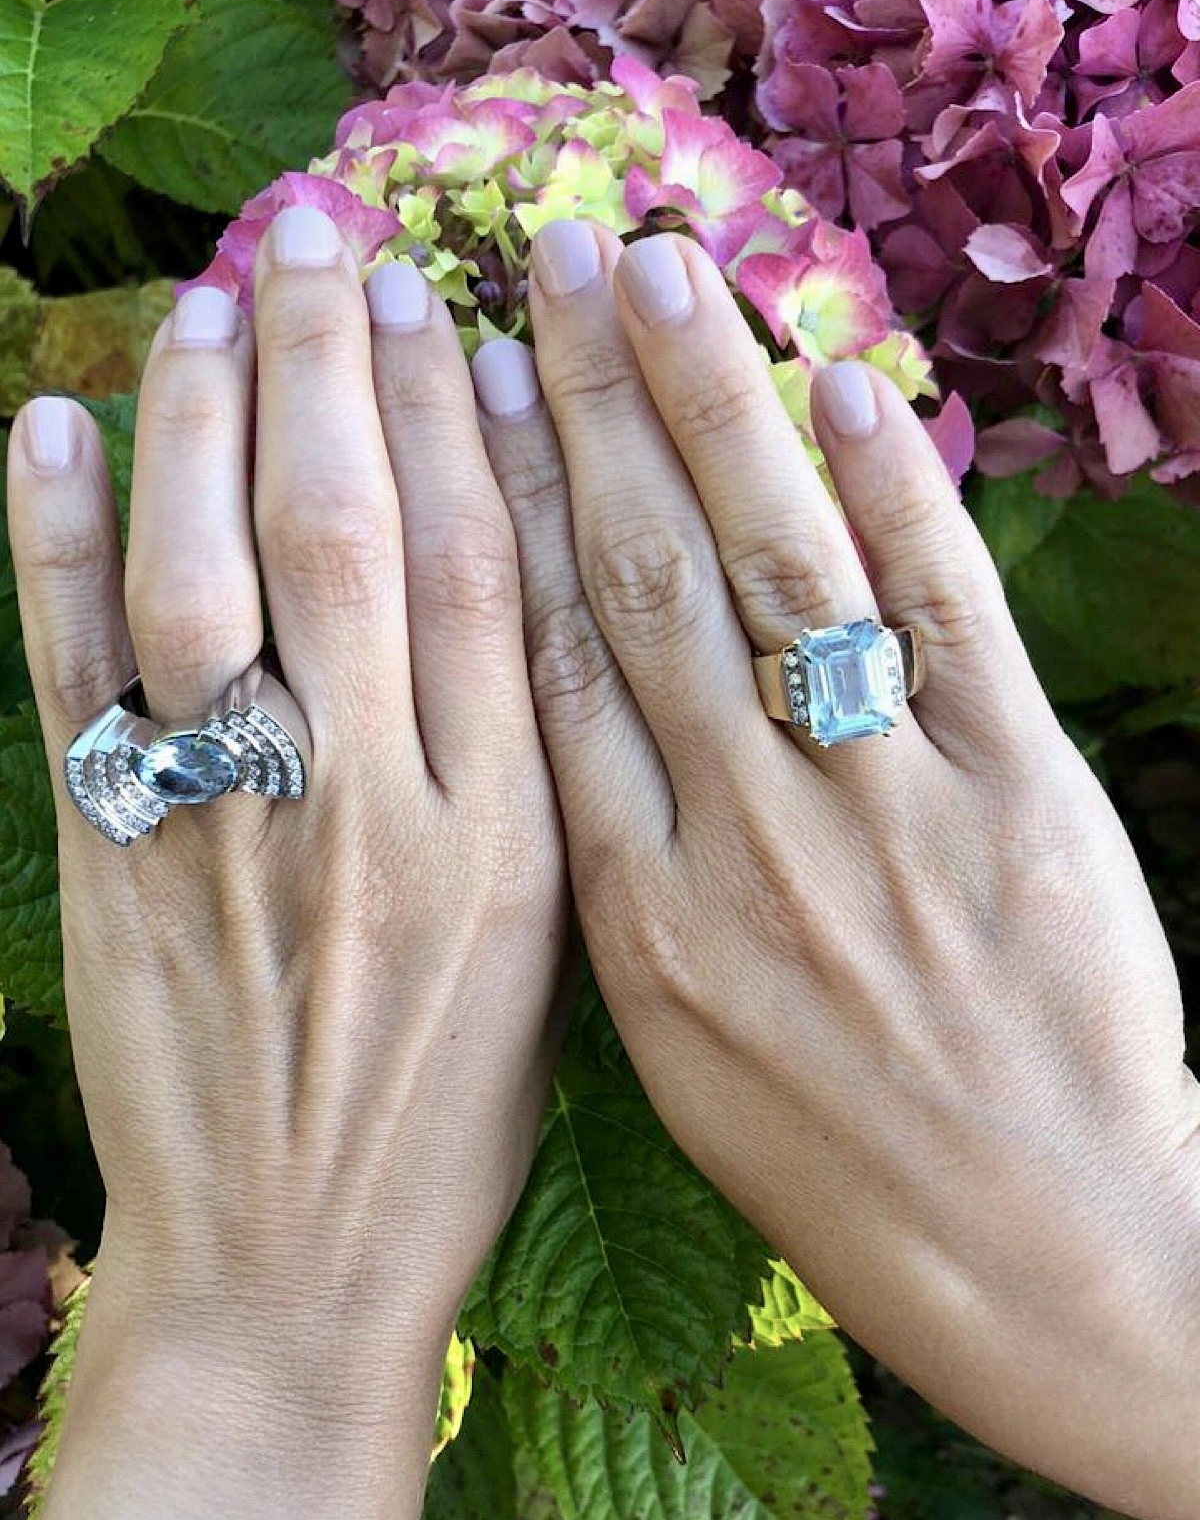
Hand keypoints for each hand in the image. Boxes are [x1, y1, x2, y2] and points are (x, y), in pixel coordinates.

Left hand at [2, 206, 566, 1519]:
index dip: (463, 427)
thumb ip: (534, 794)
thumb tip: (518, 617)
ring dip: (202, 419)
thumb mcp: (546, 967)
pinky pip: (75, 677)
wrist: (287, 1277)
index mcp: (502, 840)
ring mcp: (230, 835)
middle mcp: (370, 814)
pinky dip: (48, 545)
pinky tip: (47, 427)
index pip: (484, 581)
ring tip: (210, 295)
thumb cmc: (440, 1130)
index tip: (446, 312)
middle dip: (336, 368)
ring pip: (211, 578)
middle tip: (329, 237)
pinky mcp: (113, 867)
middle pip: (351, 539)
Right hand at [473, 218, 1199, 1519]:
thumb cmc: (838, 1168)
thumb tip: (577, 730)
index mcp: (635, 915)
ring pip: (781, 576)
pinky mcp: (1021, 803)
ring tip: (660, 271)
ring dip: (715, 412)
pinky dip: (899, 496)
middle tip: (542, 263)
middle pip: (645, 585)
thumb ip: (625, 888)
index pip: (548, 666)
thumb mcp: (679, 1050)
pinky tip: (847, 383)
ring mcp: (884, 816)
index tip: (468, 388)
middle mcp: (742, 847)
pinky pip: (947, 620)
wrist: (1035, 1256)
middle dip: (588, 411)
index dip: (502, 510)